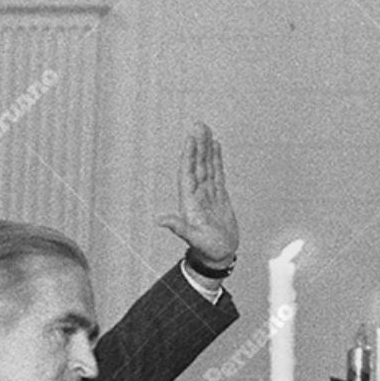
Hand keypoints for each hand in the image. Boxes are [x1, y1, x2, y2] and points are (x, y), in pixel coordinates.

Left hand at [155, 122, 238, 263]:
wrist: (217, 256)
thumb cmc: (206, 249)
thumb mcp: (192, 238)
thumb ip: (178, 227)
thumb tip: (160, 220)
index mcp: (190, 200)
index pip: (188, 172)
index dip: (190, 154)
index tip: (192, 138)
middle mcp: (197, 193)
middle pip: (197, 164)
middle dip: (198, 144)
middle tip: (199, 124)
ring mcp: (208, 193)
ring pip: (207, 165)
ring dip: (206, 148)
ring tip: (206, 129)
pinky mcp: (219, 196)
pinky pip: (217, 173)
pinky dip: (216, 159)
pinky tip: (216, 147)